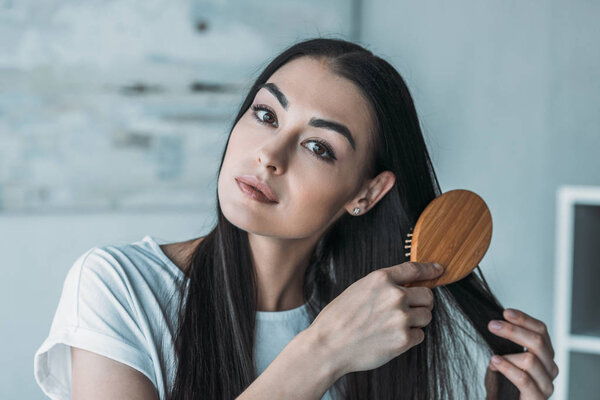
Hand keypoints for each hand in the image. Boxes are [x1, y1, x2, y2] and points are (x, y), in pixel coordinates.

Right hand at [306, 262, 443, 377]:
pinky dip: (410, 338)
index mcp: (381, 278)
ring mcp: (401, 317)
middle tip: (408, 310)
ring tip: (394, 326)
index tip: (439, 270)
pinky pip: (420, 335)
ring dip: (416, 321)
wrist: (328, 345)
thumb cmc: (338, 318)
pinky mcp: (404, 339)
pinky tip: (391, 338)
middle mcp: (394, 295)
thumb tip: (407, 286)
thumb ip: (383, 286)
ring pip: (427, 316)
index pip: (414, 269)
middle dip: (422, 302)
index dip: (430, 269)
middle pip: (428, 295)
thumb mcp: (358, 290)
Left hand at [485, 308, 558, 398]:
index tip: (505, 312)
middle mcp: (550, 368)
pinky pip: (524, 379)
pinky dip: (507, 368)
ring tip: (493, 357)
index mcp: (545, 354)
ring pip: (530, 360)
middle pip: (537, 341)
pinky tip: (495, 363)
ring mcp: (546, 384)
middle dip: (513, 330)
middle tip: (492, 325)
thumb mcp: (507, 357)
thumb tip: (497, 322)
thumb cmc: (506, 382)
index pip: (541, 330)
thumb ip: (508, 343)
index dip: (523, 319)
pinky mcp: (538, 399)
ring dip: (508, 355)